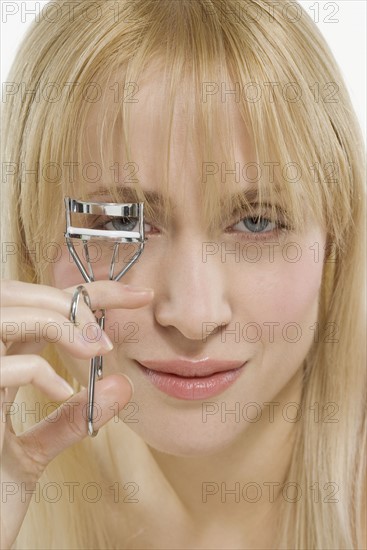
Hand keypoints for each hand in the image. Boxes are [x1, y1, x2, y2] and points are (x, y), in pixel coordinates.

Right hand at [0, 279, 152, 548]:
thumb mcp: (31, 453)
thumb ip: (69, 418)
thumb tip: (122, 387)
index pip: (41, 308)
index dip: (91, 293)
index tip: (138, 295)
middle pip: (17, 294)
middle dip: (70, 301)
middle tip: (109, 330)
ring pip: (7, 313)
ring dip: (60, 324)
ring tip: (96, 349)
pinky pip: (5, 367)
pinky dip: (39, 371)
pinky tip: (61, 391)